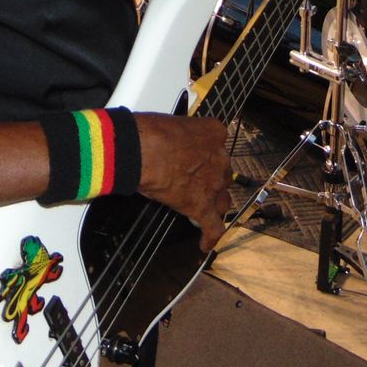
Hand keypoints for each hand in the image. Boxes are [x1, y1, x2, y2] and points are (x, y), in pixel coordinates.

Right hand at [135, 115, 231, 251]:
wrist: (144, 151)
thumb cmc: (150, 133)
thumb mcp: (173, 123)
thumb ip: (181, 136)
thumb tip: (169, 143)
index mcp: (213, 133)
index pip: (217, 145)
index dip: (206, 154)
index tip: (197, 157)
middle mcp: (220, 159)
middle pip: (222, 173)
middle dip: (211, 179)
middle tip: (194, 181)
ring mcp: (213, 185)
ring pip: (222, 200)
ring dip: (214, 203)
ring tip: (203, 207)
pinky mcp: (201, 207)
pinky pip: (213, 227)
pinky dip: (210, 237)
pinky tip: (205, 243)